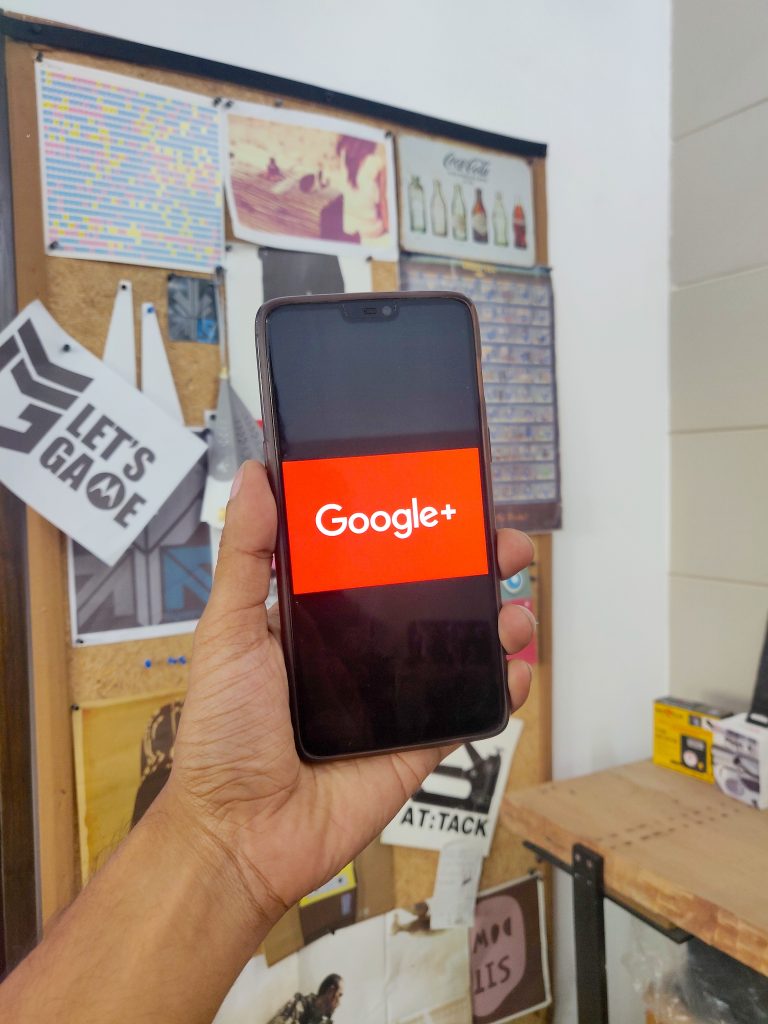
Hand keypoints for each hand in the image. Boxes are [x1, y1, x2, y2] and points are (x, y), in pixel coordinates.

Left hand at [164, 461, 534, 928]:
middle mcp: (361, 651)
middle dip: (476, 568)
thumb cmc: (224, 731)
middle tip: (503, 548)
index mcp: (319, 618)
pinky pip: (467, 711)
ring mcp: (393, 698)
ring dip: (498, 622)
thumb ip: (246, 556)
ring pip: (459, 649)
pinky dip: (501, 688)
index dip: (417, 531)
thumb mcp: (228, 630)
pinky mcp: (417, 744)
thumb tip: (256, 476)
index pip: (378, 561)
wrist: (241, 832)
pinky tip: (516, 668)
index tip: (448, 502)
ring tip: (515, 608)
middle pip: (432, 597)